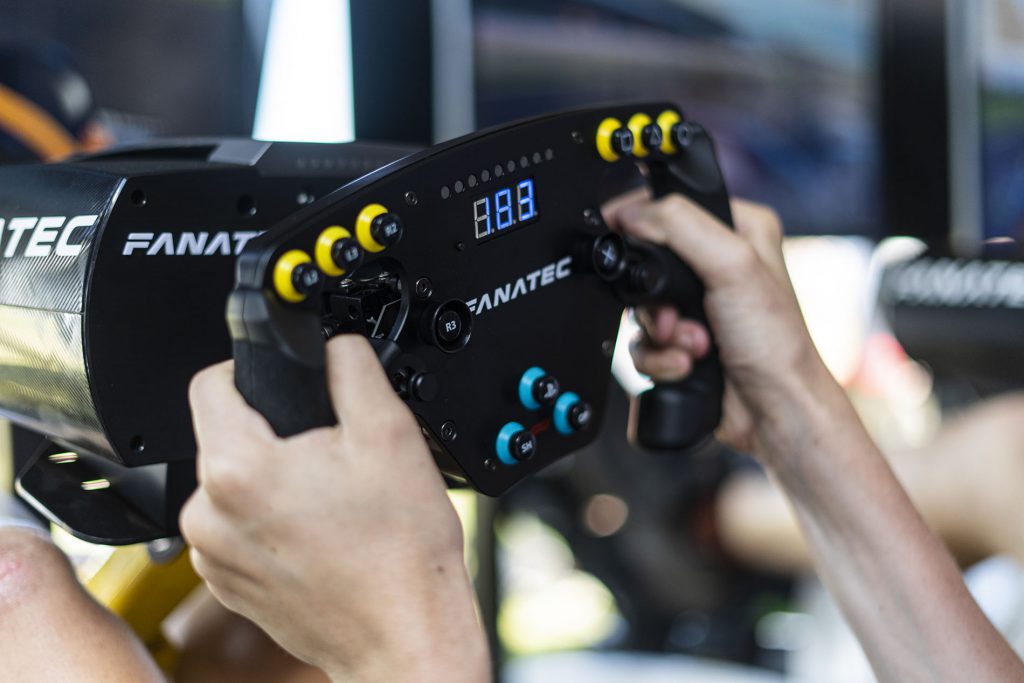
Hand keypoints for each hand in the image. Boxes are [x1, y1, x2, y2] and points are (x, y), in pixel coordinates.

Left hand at [181, 336, 488, 682]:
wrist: (403, 634)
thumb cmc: (398, 553)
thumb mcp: (390, 432)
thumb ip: (351, 366)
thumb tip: (333, 341)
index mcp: (238, 469)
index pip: (210, 380)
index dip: (252, 368)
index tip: (286, 382)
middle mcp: (208, 515)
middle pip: (225, 433)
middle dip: (274, 430)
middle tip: (331, 452)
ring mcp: (212, 556)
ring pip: (232, 481)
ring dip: (271, 477)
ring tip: (330, 499)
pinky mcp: (225, 583)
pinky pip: (235, 525)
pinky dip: (268, 519)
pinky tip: (318, 531)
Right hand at [605, 194, 840, 461]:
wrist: (774, 411)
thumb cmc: (777, 345)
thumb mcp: (732, 266)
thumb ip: (679, 227)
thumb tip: (629, 213)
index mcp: (738, 228)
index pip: (670, 207)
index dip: (641, 226)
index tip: (623, 239)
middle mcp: (717, 264)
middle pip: (647, 263)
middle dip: (656, 300)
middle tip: (679, 315)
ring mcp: (697, 306)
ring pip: (641, 308)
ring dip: (661, 334)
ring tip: (695, 346)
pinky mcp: (681, 341)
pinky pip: (643, 342)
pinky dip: (659, 358)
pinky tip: (688, 365)